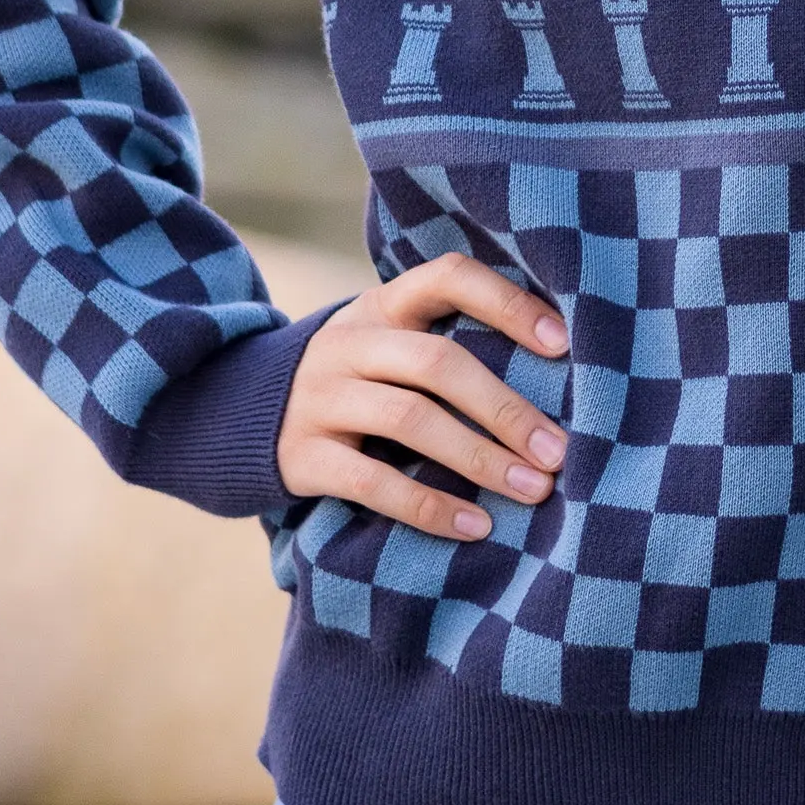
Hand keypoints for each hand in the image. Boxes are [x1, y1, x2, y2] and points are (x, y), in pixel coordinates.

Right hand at [278, 251, 572, 540]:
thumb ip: (449, 346)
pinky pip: (372, 482)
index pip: (449, 277)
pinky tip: (475, 526)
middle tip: (559, 451)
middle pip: (438, 363)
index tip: (563, 343)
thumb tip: (560, 373)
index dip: (507, 304)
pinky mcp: (303, 456)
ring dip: (479, 458)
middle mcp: (349, 343)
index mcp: (382, 305)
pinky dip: (429, 506)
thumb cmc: (358, 380)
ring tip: (533, 490)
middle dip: (505, 409)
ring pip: (409, 420)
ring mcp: (320, 398)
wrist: (241, 414)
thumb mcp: (389, 344)